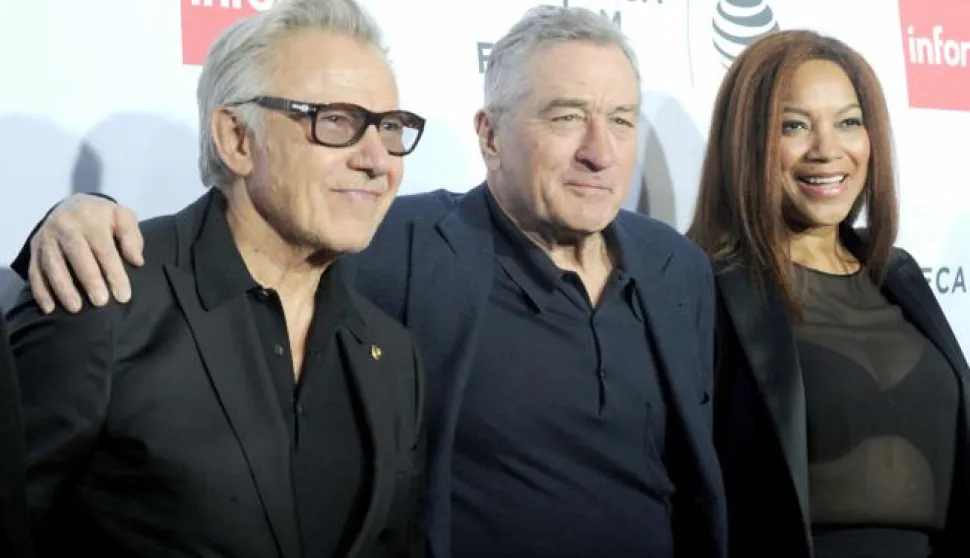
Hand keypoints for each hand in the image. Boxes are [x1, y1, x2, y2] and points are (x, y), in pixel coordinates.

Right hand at [29, 194, 143, 313]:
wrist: (72, 205)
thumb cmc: (103, 218)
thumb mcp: (123, 217)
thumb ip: (132, 237)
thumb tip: (137, 261)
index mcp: (90, 218)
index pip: (104, 249)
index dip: (114, 273)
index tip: (123, 296)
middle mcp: (65, 225)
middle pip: (77, 255)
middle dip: (89, 281)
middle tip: (101, 303)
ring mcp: (46, 237)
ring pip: (52, 264)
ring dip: (63, 288)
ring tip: (76, 308)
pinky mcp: (34, 248)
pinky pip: (34, 271)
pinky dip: (40, 291)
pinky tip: (49, 308)